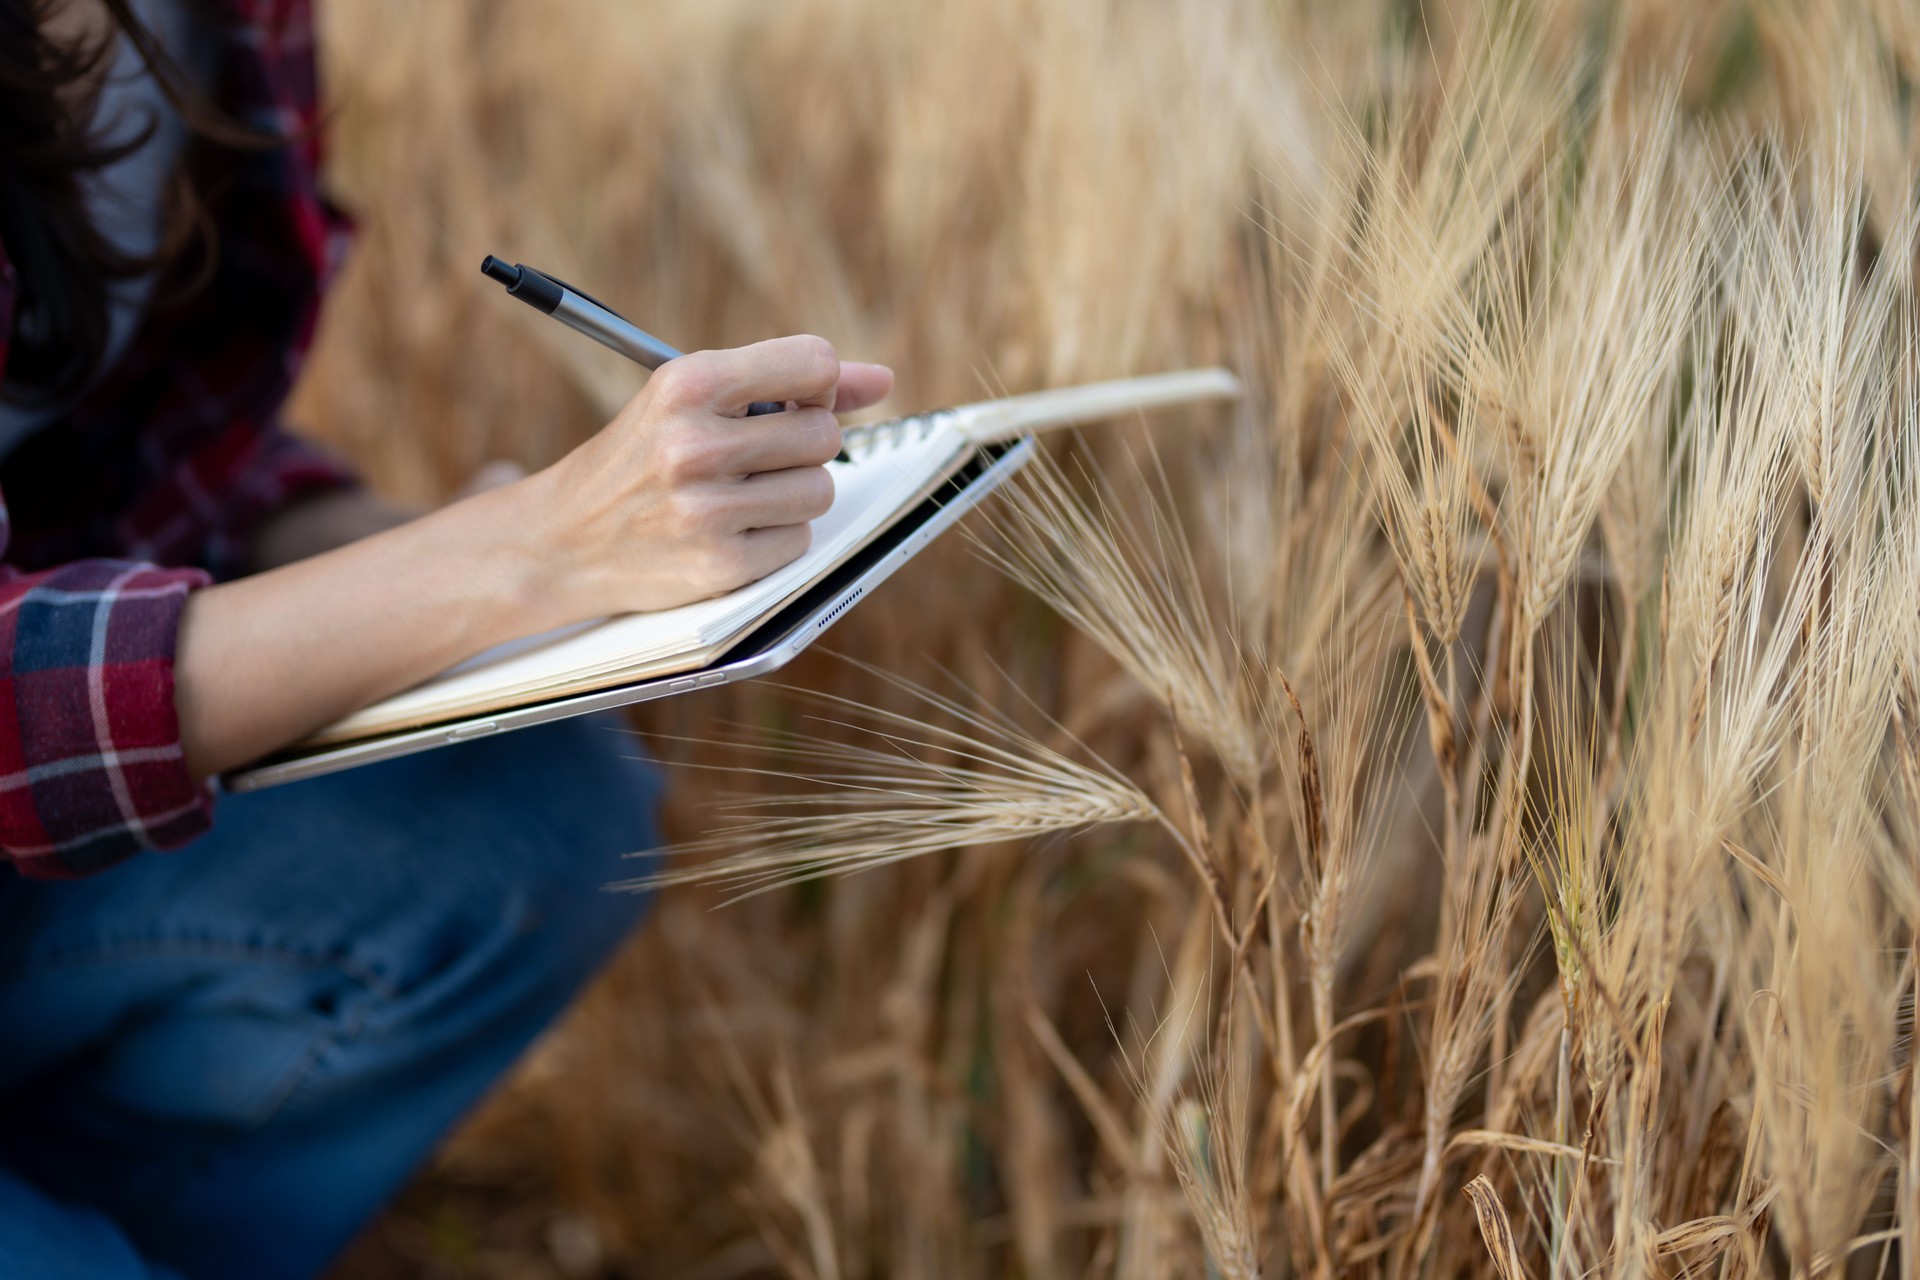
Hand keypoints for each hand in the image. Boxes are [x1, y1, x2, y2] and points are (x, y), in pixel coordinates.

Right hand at [517, 335, 892, 624]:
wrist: (562, 539)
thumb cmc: (641, 458)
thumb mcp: (693, 400)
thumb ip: (790, 382)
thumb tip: (883, 380)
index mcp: (689, 383)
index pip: (813, 361)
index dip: (818, 384)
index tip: (794, 401)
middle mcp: (694, 443)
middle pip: (824, 433)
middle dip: (802, 445)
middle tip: (756, 456)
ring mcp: (706, 509)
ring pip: (819, 490)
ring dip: (792, 494)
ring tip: (741, 494)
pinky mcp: (719, 565)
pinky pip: (798, 540)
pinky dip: (775, 537)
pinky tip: (730, 531)